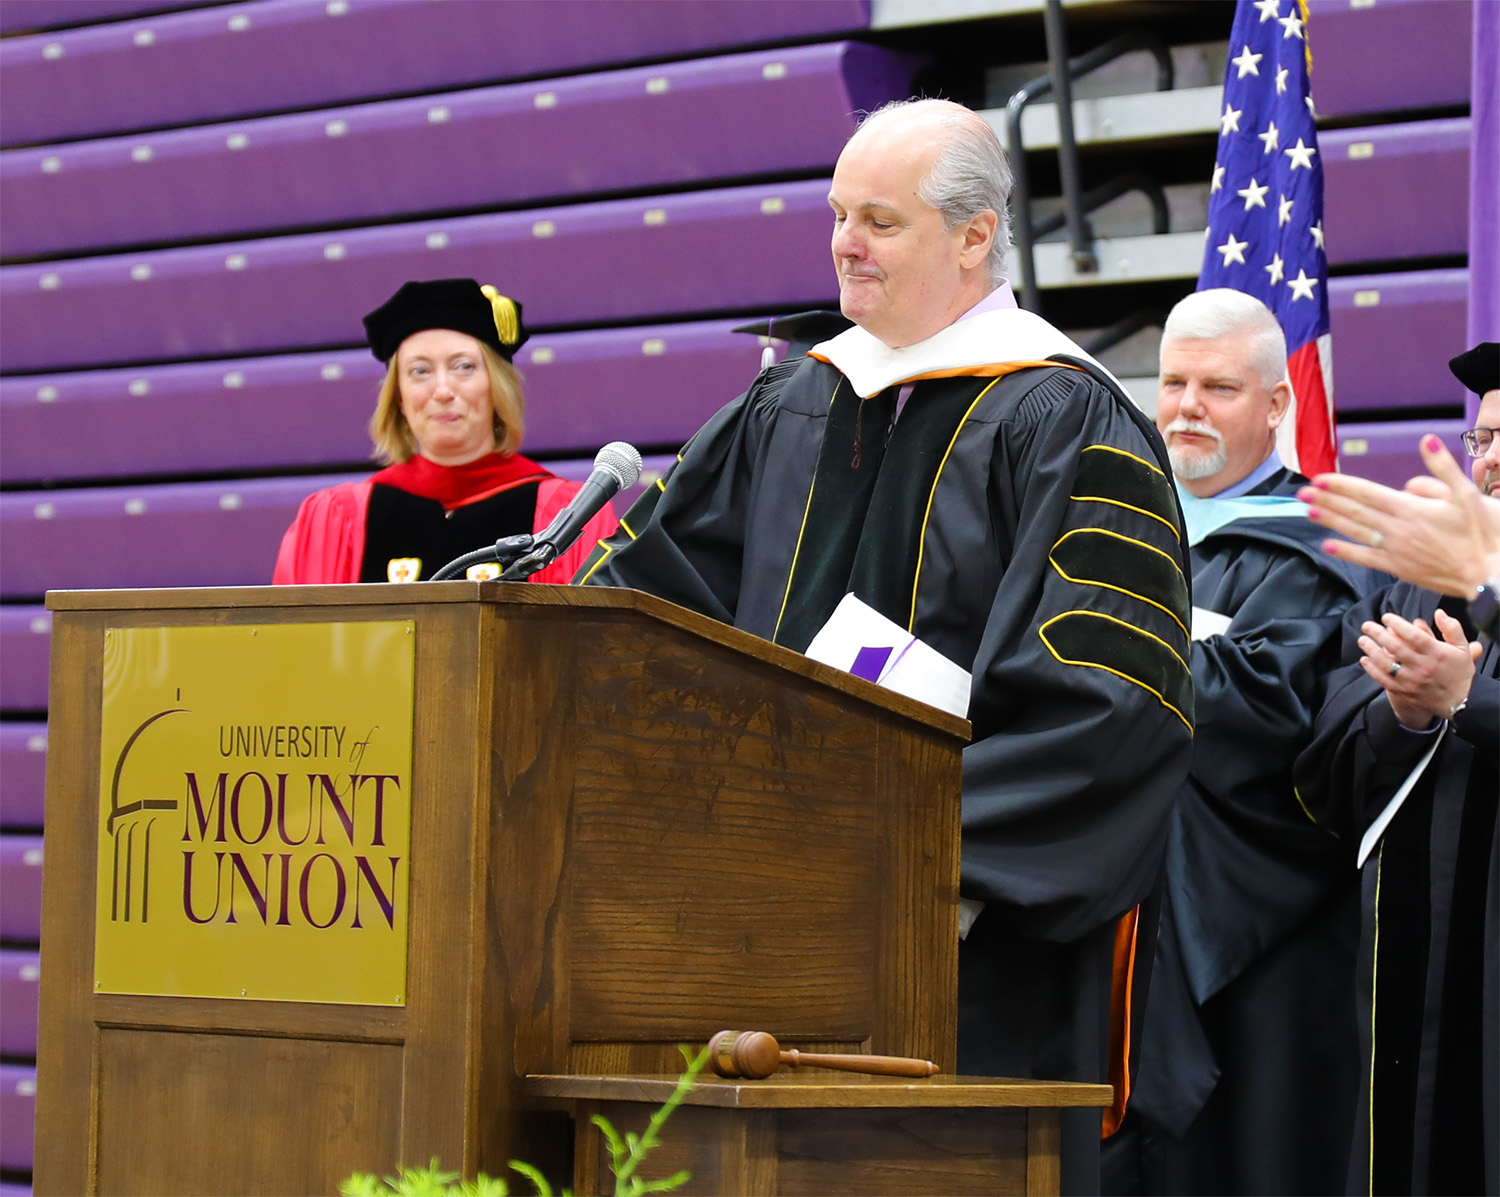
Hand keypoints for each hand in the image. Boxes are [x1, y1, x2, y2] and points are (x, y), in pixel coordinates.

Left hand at [1298, 435, 1499, 595]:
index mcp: (1412, 508)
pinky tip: (1328, 546)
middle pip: (1355, 511)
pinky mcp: (1400, 568)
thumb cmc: (1484, 533)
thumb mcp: (1467, 493)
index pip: (1367, 493)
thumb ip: (1442, 468)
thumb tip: (1426, 441)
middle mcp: (1398, 529)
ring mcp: (1397, 550)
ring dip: (1330, 521)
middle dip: (1327, 500)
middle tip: (1302, 493)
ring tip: (1308, 512)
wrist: (1491, 574)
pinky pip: (1367, 559)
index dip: (1341, 486)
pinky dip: (1347, 552)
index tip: (1319, 479)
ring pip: (1356, 532)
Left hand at [1357, 608, 1478, 727]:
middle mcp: (1423, 667)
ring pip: (1387, 663)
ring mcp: (1411, 680)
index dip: (1398, 625)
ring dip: (1372, 650)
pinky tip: (1365, 659)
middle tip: (1367, 625)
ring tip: (1362, 639)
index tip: (1386, 617)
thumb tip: (1439, 613)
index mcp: (1437, 654)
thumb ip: (1452, 629)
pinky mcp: (1403, 691)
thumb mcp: (1462, 649)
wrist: (1457, 703)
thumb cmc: (1457, 672)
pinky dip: (1372, 669)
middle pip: (1397, 648)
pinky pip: (1383, 679)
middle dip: (1378, 634)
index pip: (1415, 636)